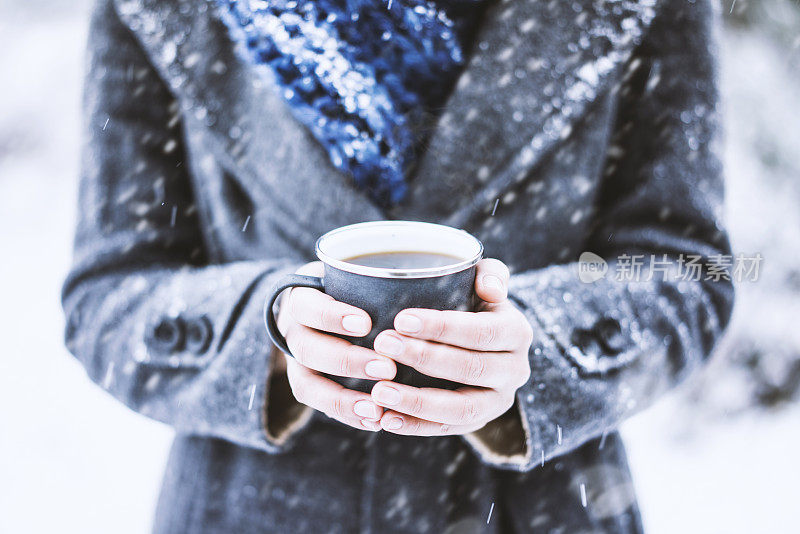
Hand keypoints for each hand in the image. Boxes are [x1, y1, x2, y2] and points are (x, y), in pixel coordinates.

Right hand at [275, 262, 396, 431]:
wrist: (326, 311)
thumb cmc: (354, 290)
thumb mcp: (358, 277)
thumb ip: (381, 280)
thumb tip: (442, 281)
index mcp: (302, 299)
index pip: (307, 306)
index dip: (332, 316)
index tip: (366, 323)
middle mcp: (293, 332)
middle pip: (307, 349)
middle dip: (346, 361)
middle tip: (387, 368)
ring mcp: (296, 363)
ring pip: (307, 385)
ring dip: (344, 399)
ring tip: (377, 410)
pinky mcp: (308, 386)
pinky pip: (321, 407)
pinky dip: (348, 415)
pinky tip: (376, 422)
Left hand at [370, 259, 533, 435]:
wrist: (475, 337)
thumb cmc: (470, 300)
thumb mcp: (482, 280)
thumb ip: (489, 274)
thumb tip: (492, 290)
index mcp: (517, 332)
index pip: (482, 332)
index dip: (443, 328)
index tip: (401, 319)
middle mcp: (515, 370)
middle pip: (471, 369)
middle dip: (424, 358)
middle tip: (383, 345)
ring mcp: (498, 402)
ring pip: (461, 409)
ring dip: (417, 401)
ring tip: (379, 391)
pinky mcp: (476, 423)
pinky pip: (446, 429)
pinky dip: (414, 426)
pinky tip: (385, 419)